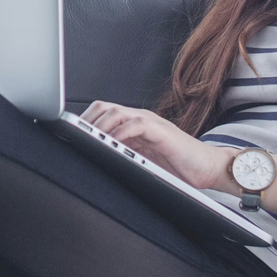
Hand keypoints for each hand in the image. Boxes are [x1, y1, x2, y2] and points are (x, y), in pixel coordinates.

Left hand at [80, 100, 234, 191]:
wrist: (208, 168)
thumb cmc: (177, 167)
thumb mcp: (142, 160)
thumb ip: (123, 155)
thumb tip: (96, 161)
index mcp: (132, 125)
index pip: (102, 113)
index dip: (84, 121)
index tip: (67, 134)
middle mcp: (139, 119)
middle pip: (104, 108)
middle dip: (86, 121)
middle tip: (74, 136)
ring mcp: (150, 122)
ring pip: (117, 112)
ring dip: (99, 125)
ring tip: (88, 139)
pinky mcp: (161, 131)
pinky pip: (136, 124)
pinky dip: (120, 132)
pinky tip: (112, 143)